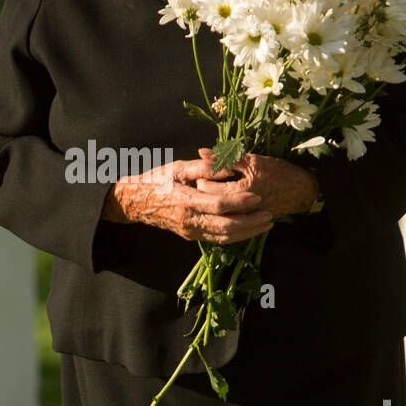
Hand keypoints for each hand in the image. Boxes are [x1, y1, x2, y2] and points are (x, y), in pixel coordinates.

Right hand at [101, 155, 274, 244]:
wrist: (135, 203)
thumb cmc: (156, 180)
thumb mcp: (178, 167)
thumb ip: (205, 167)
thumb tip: (229, 166)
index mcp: (185, 201)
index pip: (219, 205)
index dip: (241, 202)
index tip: (258, 197)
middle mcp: (189, 221)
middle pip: (226, 227)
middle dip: (251, 222)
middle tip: (269, 214)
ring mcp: (190, 231)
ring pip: (224, 237)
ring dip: (247, 232)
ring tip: (265, 223)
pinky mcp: (191, 235)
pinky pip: (217, 239)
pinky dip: (236, 235)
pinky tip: (249, 228)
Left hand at [193, 148, 319, 217]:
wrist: (301, 192)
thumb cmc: (279, 173)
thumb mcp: (253, 161)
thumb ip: (227, 157)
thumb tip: (202, 152)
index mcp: (240, 193)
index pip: (207, 188)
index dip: (201, 177)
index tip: (202, 170)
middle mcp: (241, 210)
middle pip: (210, 202)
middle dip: (204, 190)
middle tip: (204, 178)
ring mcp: (245, 219)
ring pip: (218, 212)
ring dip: (213, 200)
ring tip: (215, 188)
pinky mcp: (248, 223)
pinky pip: (229, 218)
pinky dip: (224, 208)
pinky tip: (225, 198)